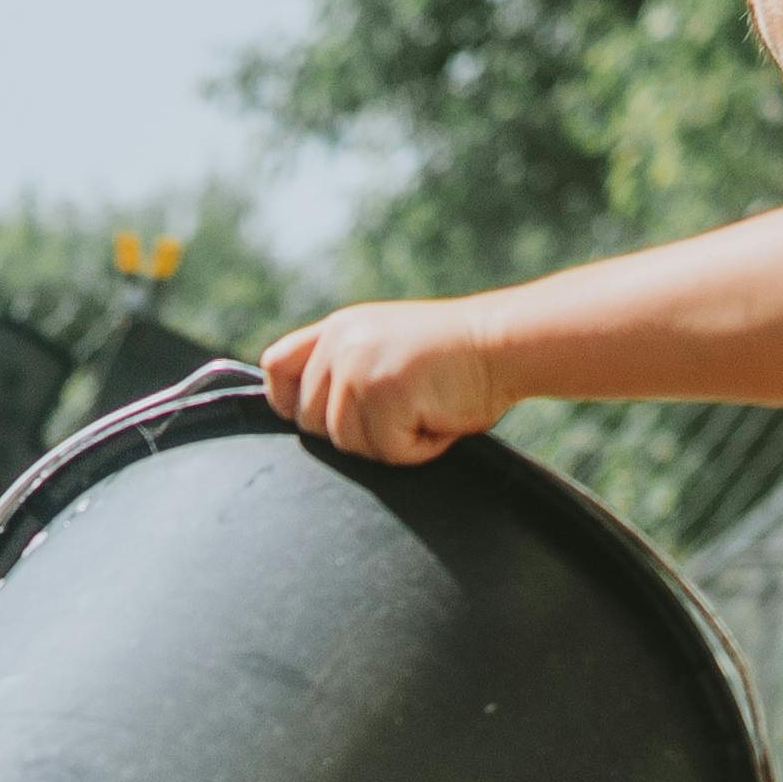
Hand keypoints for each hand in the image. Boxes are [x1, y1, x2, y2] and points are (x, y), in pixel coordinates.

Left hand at [256, 294, 513, 465]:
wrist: (506, 343)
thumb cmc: (456, 358)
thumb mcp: (386, 348)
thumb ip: (346, 369)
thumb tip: (307, 416)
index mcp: (338, 329)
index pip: (276, 367)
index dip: (288, 403)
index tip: (321, 418)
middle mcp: (341, 343)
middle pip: (310, 422)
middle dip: (354, 433)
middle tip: (403, 414)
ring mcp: (359, 367)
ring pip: (347, 443)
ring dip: (390, 443)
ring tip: (427, 411)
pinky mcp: (384, 393)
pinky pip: (388, 452)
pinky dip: (419, 450)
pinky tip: (442, 418)